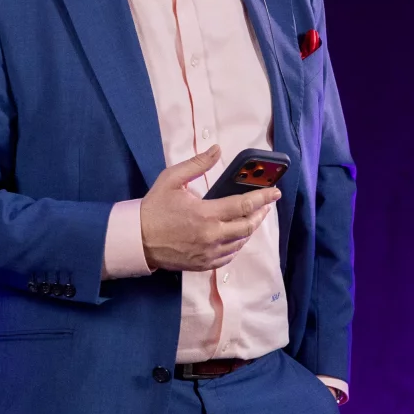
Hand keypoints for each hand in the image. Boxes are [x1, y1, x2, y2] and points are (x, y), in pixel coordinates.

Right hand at [140, 145, 280, 271]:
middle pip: (248, 226)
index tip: (275, 192)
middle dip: (261, 213)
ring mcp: (209, 253)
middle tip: (266, 203)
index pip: (243, 206)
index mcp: (206, 214)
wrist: (138, 239)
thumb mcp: (172, 179)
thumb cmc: (154, 208)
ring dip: (250, 228)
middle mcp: (212, 236)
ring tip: (253, 216)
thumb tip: (216, 150)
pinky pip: (230, 255)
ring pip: (241, 242)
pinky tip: (237, 234)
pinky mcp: (204, 264)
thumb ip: (197, 164)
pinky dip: (237, 243)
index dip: (263, 198)